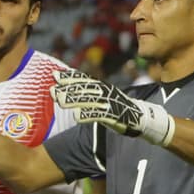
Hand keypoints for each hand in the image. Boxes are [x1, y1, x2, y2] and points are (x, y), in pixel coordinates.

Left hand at [52, 71, 175, 145]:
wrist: (143, 119)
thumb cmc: (121, 109)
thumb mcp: (105, 99)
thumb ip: (91, 95)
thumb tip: (73, 91)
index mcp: (104, 87)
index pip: (84, 79)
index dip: (69, 77)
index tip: (54, 75)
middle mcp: (107, 93)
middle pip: (83, 89)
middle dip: (67, 88)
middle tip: (51, 89)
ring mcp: (111, 104)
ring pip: (89, 100)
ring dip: (73, 100)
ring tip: (58, 101)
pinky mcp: (115, 116)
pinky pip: (100, 115)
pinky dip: (88, 115)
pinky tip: (77, 116)